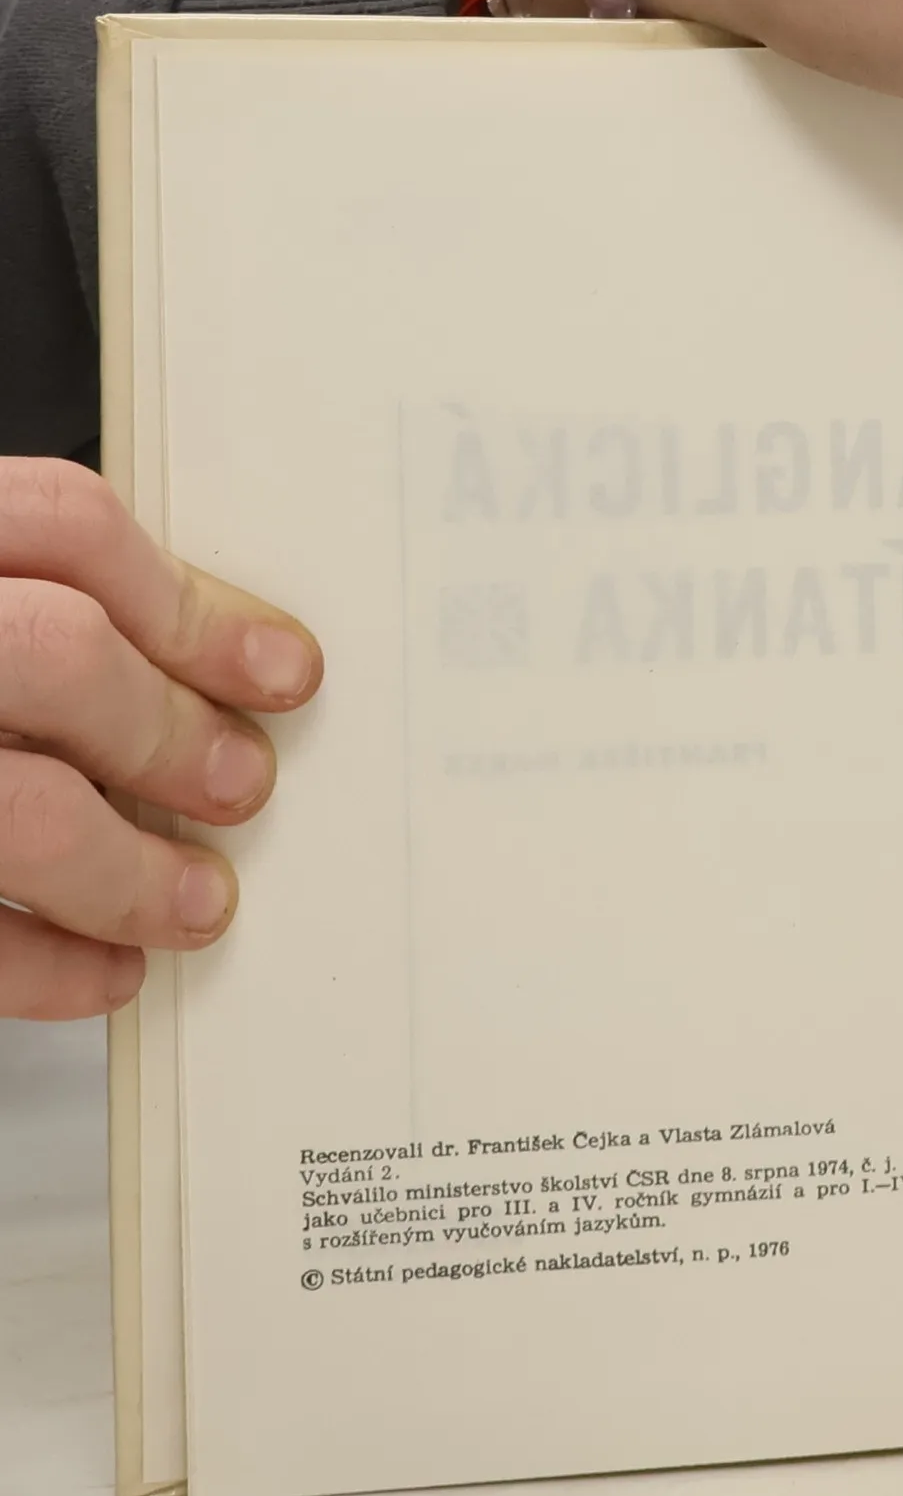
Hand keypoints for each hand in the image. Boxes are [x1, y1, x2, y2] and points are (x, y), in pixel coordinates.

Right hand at [0, 459, 321, 1019]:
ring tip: (195, 901)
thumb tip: (199, 673)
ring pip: (23, 810)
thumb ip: (14, 607)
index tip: (283, 670)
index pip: (58, 524)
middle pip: (59, 655)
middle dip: (174, 732)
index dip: (192, 603)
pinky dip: (49, 964)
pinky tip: (104, 970)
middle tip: (241, 784)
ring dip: (133, 870)